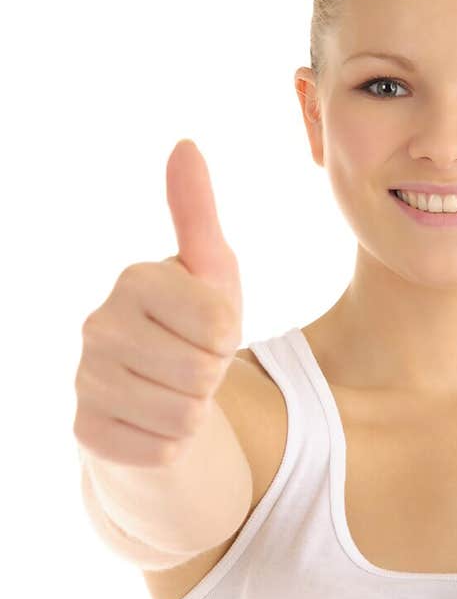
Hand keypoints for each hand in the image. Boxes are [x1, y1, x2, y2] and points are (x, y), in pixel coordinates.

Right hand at [75, 139, 242, 466]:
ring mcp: (86, 381)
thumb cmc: (191, 329)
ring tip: (175, 394)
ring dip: (194, 414)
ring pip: (185, 418)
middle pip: (204, 374)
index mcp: (134, 280)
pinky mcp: (86, 431)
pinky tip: (153, 423)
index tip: (207, 333)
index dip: (229, 338)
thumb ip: (198, 214)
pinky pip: (162, 452)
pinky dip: (171, 446)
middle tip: (191, 368)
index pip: (221, 326)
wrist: (155, 397)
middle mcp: (98, 326)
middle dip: (212, 379)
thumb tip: (185, 146)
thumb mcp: (209, 273)